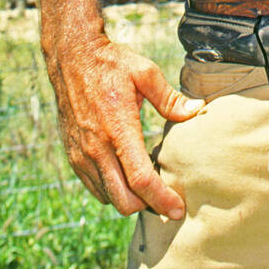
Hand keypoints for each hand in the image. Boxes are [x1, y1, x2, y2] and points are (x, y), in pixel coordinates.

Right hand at [44, 34, 203, 216]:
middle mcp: (96, 148)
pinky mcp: (73, 156)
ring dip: (130, 199)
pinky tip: (127, 174)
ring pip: (108, 198)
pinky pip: (95, 188)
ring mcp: (82, 155)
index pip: (141, 180)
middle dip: (148, 206)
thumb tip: (196, 111)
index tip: (178, 210)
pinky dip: (113, 190)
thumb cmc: (110, 63)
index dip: (162, 200)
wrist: (71, 58)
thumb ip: (170, 98)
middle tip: (167, 198)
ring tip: (149, 184)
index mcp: (118, 128)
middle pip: (124, 202)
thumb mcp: (144, 72)